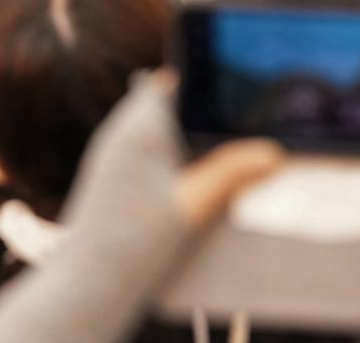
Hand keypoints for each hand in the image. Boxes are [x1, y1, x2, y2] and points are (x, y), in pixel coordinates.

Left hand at [68, 70, 283, 232]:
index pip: (163, 81)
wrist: (86, 281)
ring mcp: (108, 153)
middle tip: (223, 115)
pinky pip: (133, 145)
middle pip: (154, 99)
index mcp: (140, 125)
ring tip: (206, 144)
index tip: (219, 81)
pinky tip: (177, 174)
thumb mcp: (194, 204)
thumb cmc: (137, 240)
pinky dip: (157, 147)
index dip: (191, 77)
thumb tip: (274, 153)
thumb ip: (232, 174)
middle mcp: (119, 131)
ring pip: (142, 122)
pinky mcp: (104, 175)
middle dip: (186, 103)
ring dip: (171, 126)